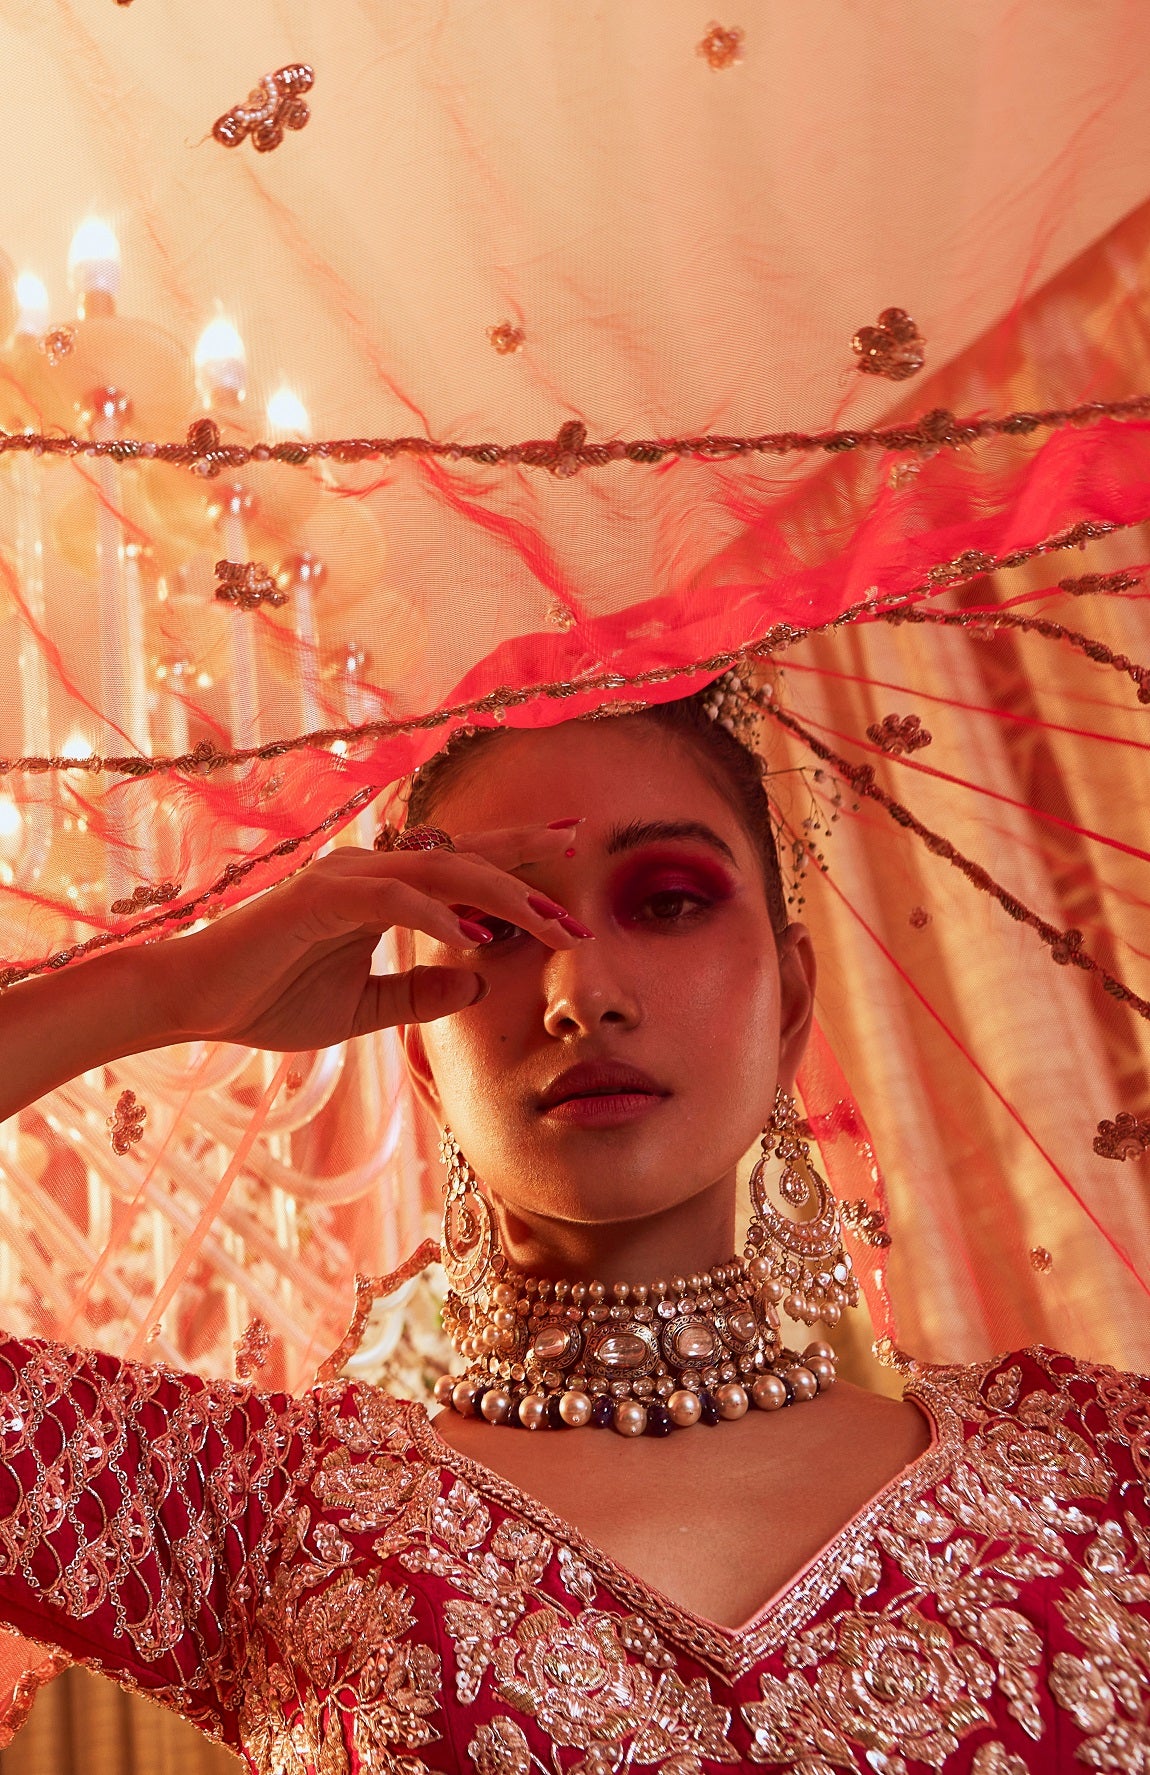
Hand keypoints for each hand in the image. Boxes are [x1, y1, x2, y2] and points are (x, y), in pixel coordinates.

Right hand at [155, 821, 589, 1052]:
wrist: (194, 1003)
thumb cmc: (267, 1000)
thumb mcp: (364, 1008)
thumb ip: (419, 993)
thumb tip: (478, 982)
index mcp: (380, 889)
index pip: (462, 864)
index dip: (517, 858)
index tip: (573, 852)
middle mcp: (368, 871)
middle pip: (465, 854)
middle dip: (528, 863)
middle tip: (585, 860)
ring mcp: (343, 878)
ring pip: (440, 870)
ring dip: (501, 894)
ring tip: (550, 921)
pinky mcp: (318, 898)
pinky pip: (391, 898)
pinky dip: (435, 912)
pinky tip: (472, 935)